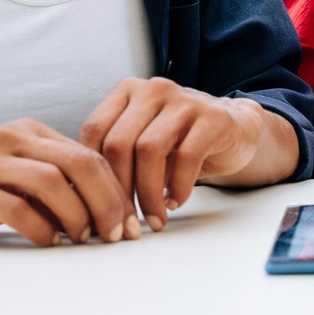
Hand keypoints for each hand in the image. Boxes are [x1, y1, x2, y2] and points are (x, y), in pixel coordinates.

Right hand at [0, 120, 131, 246]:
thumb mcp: (4, 162)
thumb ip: (41, 177)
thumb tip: (89, 213)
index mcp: (28, 132)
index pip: (88, 154)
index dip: (115, 189)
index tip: (129, 221)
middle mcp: (13, 140)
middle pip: (80, 163)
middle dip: (108, 201)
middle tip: (117, 234)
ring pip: (52, 181)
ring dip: (77, 215)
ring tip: (84, 239)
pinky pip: (14, 206)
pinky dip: (38, 227)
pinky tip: (46, 242)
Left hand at [79, 78, 269, 229]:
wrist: (234, 129)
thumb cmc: (178, 142)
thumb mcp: (141, 140)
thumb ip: (113, 158)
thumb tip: (79, 200)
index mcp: (127, 92)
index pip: (94, 133)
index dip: (91, 176)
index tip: (97, 210)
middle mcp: (152, 89)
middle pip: (118, 143)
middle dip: (118, 192)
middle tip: (124, 225)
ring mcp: (184, 99)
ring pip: (149, 150)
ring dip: (147, 193)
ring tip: (153, 219)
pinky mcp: (212, 117)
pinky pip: (187, 156)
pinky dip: (178, 186)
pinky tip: (175, 202)